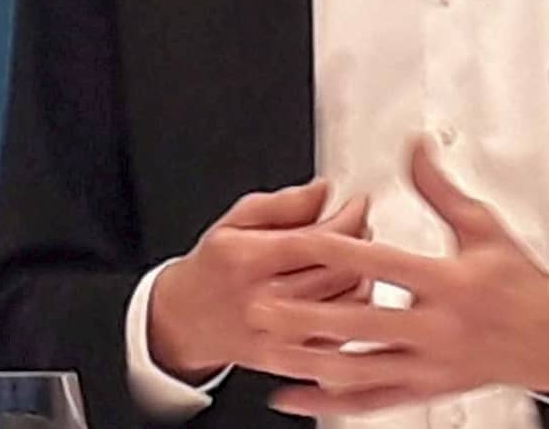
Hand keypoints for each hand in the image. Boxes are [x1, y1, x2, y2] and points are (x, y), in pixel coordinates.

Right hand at [148, 179, 369, 381]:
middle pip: (336, 272)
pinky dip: (354, 309)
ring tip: (354, 256)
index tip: (359, 202)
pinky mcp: (288, 359)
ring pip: (345, 304)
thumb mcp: (235, 221)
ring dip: (363, 275)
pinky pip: (340, 336)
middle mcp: (262, 301)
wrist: (185, 320)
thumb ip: (283, 203)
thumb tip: (323, 189)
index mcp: (247, 261)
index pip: (314, 240)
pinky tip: (348, 288)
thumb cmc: (214, 266)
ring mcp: (276, 335)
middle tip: (360, 226)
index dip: (348, 219)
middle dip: (360, 243)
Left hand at [247, 137, 548, 417]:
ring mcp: (429, 366)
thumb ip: (440, 190)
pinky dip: (329, 401)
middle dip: (306, 316)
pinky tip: (294, 393)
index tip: (300, 242)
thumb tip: (414, 149)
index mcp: (450, 284)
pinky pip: (370, 402)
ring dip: (308, 360)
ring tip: (267, 349)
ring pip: (358, 369)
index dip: (339, 251)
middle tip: (262, 306)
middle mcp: (437, 329)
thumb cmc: (518, 282)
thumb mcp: (484, 227)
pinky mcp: (425, 391)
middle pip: (361, 323)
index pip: (384, 264)